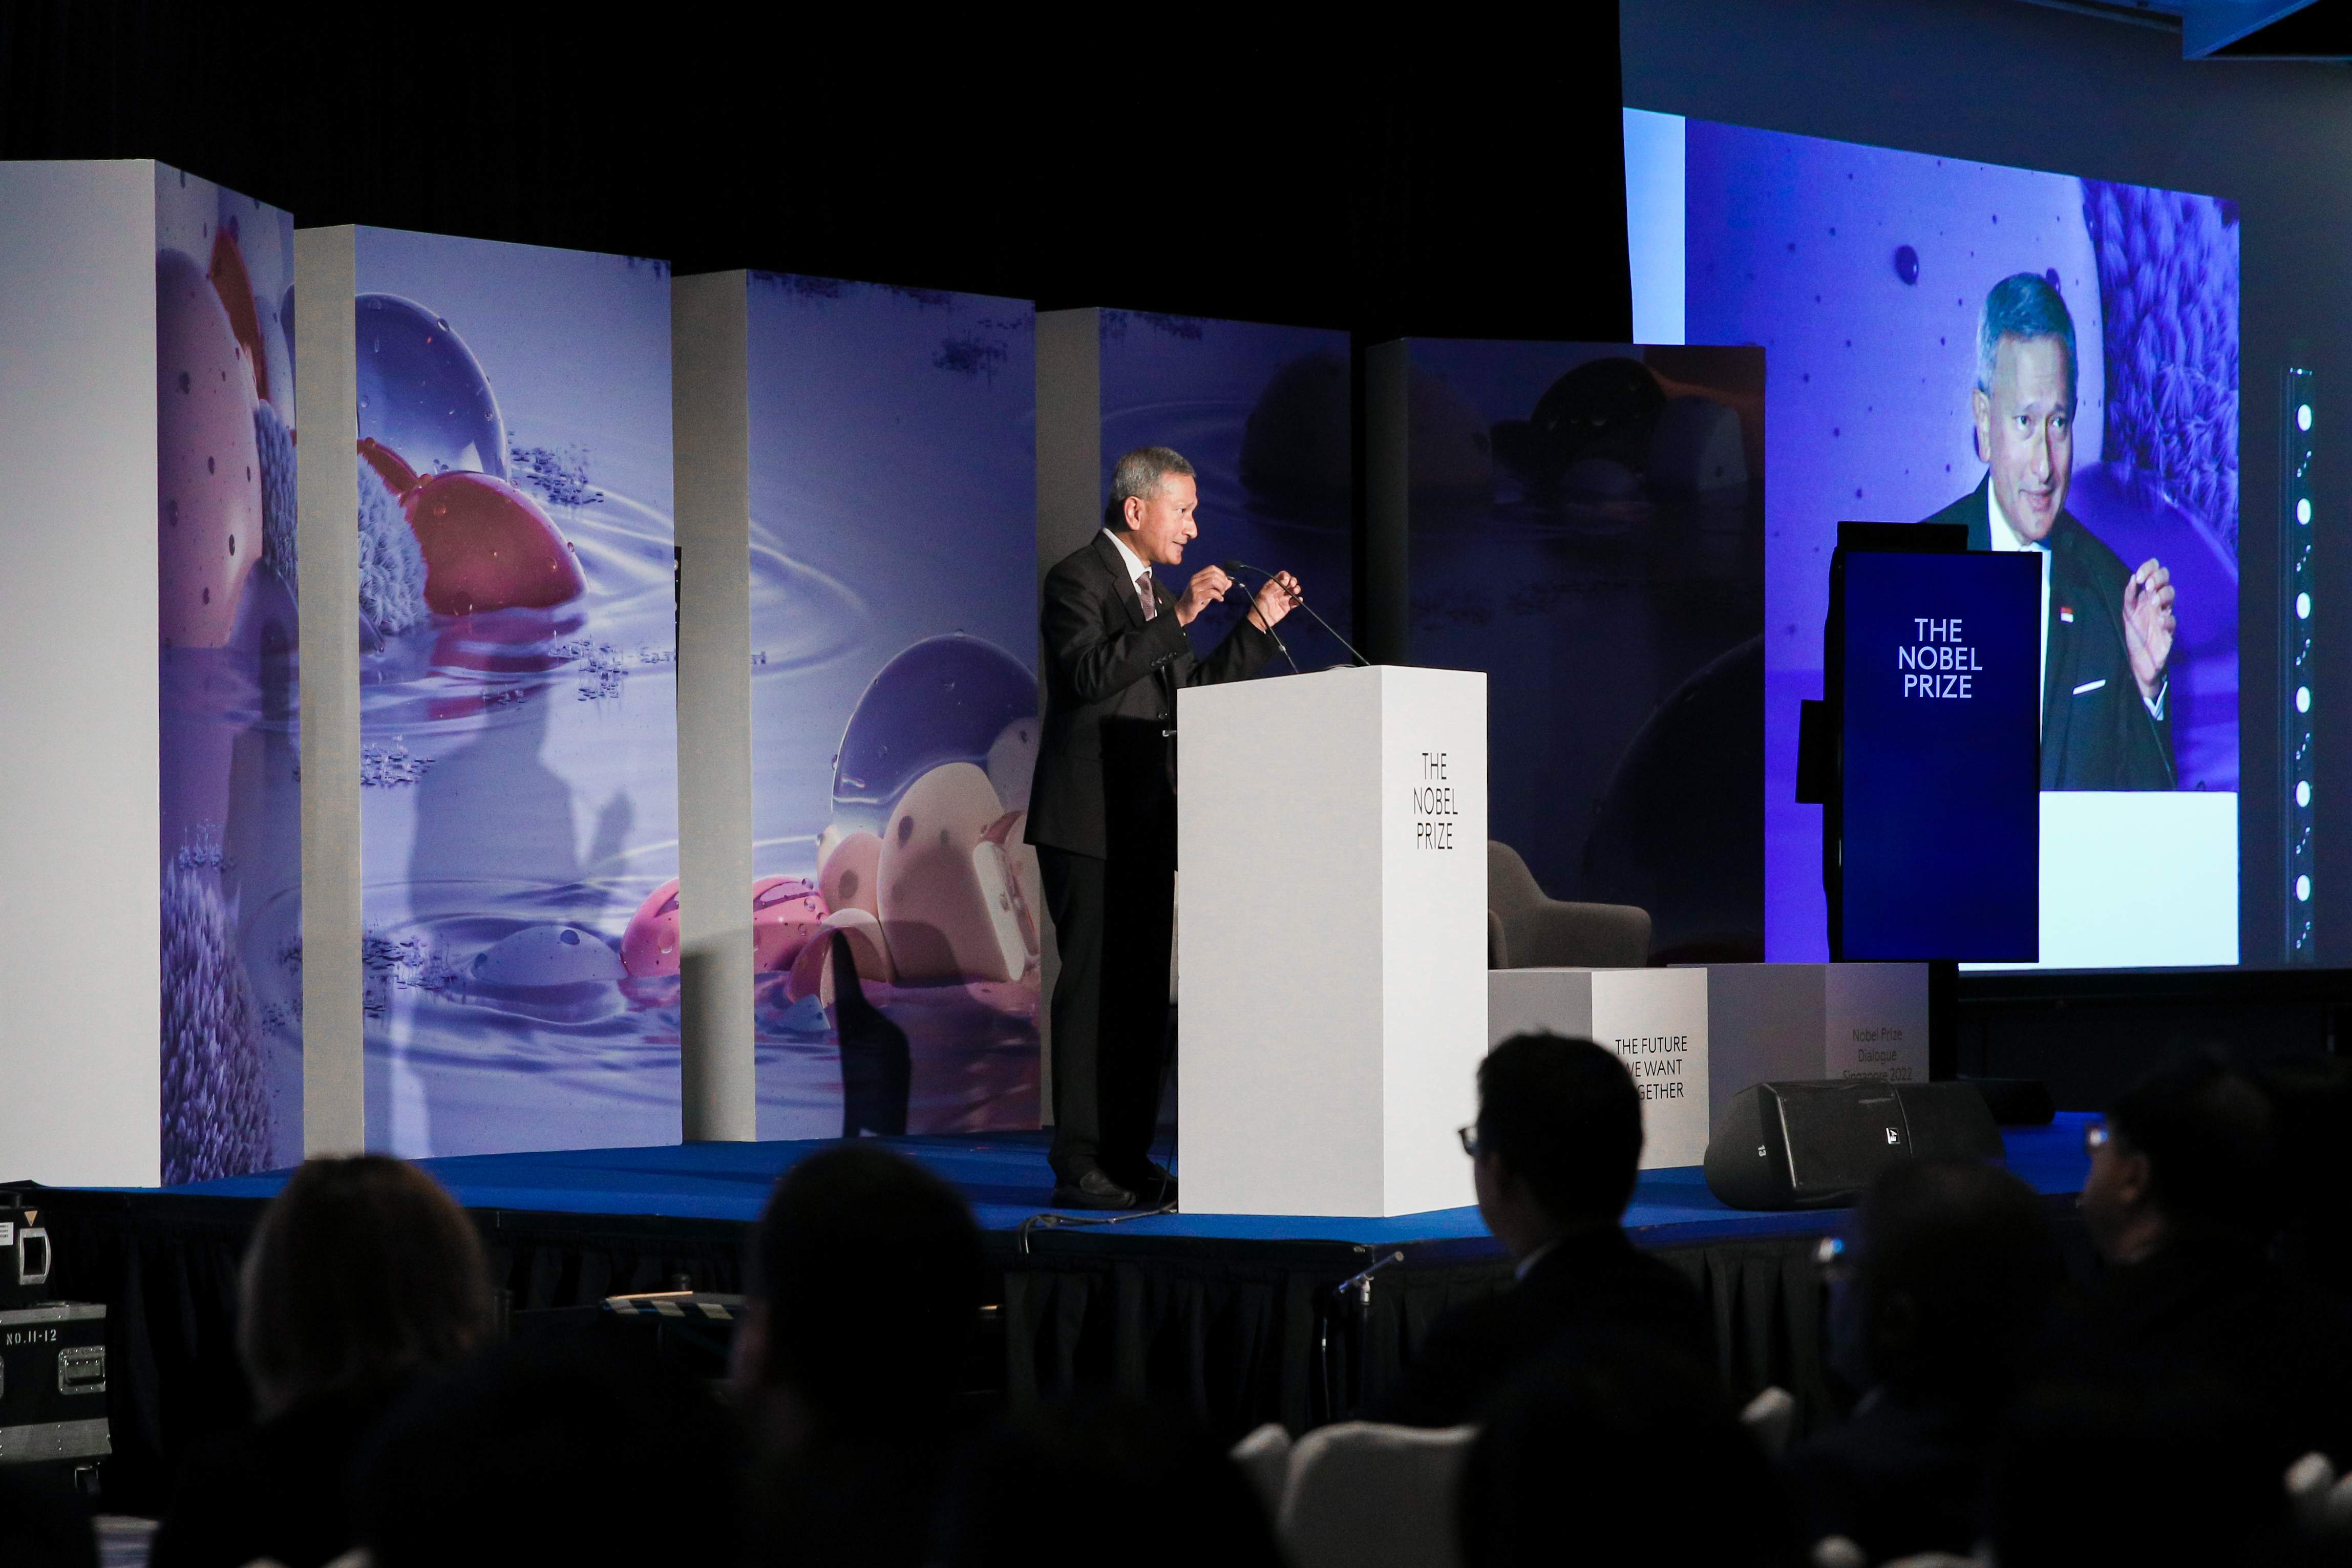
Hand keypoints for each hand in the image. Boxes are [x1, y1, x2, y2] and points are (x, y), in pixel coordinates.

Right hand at [1174, 564, 1232, 625]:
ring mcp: (1194, 588)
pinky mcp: (1196, 597)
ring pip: (1213, 581)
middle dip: (1222, 582)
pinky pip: (1211, 592)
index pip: (1212, 568)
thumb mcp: (1208, 592)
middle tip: (1223, 590)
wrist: (1182, 612)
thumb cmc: (1195, 602)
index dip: (1221, 574)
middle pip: (1214, 574)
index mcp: (1197, 577)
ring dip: (1221, 588)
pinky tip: (1220, 599)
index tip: (1224, 583)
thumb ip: (1218, 587)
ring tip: (1221, 594)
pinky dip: (1218, 596)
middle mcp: (1195, 580)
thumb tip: (1229, 582)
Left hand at [1249, 571, 1301, 631]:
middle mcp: (1279, 590)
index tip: (1287, 581)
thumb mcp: (1264, 594)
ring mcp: (1284, 598)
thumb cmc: (1259, 605)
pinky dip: (1299, 600)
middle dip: (1293, 581)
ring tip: (1294, 592)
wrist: (1260, 620)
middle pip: (1290, 581)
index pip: (1282, 576)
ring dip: (1297, 589)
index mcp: (1273, 585)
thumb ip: (1275, 585)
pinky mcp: (1287, 606)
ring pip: (1294, 590)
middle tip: (1292, 585)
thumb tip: (1286, 579)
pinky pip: (1295, 601)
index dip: (1286, 576)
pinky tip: (1298, 600)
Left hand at [2121, 557, 2174, 701]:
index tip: (2139, 576)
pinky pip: (2172, 621)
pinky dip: (2167, 619)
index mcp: (2145, 596)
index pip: (2153, 573)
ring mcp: (2164, 615)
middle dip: (2158, 578)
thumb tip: (2133, 578)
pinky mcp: (2168, 632)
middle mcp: (2156, 602)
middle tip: (2148, 586)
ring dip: (2163, 595)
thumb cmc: (2133, 635)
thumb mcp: (2126, 613)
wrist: (2137, 661)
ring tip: (2153, 602)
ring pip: (2171, 596)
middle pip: (2165, 580)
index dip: (2149, 569)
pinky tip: (2160, 621)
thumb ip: (2129, 596)